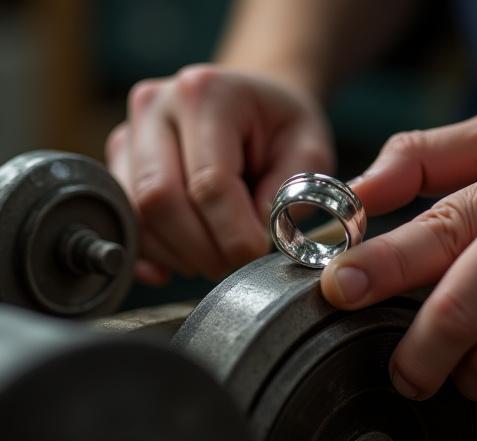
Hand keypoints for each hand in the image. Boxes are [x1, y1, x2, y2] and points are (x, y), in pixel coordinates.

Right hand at [107, 64, 333, 283]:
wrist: (252, 105)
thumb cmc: (281, 126)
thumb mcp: (309, 149)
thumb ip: (290, 191)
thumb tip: (255, 236)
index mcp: (207, 93)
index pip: (209, 182)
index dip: (234, 232)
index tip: (258, 253)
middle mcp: (155, 106)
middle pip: (160, 199)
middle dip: (202, 249)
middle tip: (236, 263)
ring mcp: (130, 134)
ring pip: (138, 216)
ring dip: (180, 254)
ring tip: (219, 254)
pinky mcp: (119, 162)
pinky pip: (125, 221)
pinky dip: (155, 253)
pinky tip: (186, 260)